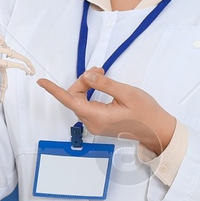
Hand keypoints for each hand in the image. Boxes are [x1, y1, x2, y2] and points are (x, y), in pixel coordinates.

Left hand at [36, 67, 177, 154]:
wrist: (157, 130)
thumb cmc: (146, 112)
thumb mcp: (127, 93)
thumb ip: (104, 84)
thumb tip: (87, 75)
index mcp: (97, 116)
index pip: (69, 101)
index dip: (54, 90)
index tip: (42, 82)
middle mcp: (93, 123)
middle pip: (75, 99)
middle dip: (83, 82)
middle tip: (100, 70)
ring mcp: (96, 126)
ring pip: (80, 102)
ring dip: (88, 87)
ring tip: (102, 75)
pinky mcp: (100, 125)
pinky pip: (87, 107)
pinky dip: (91, 95)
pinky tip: (102, 87)